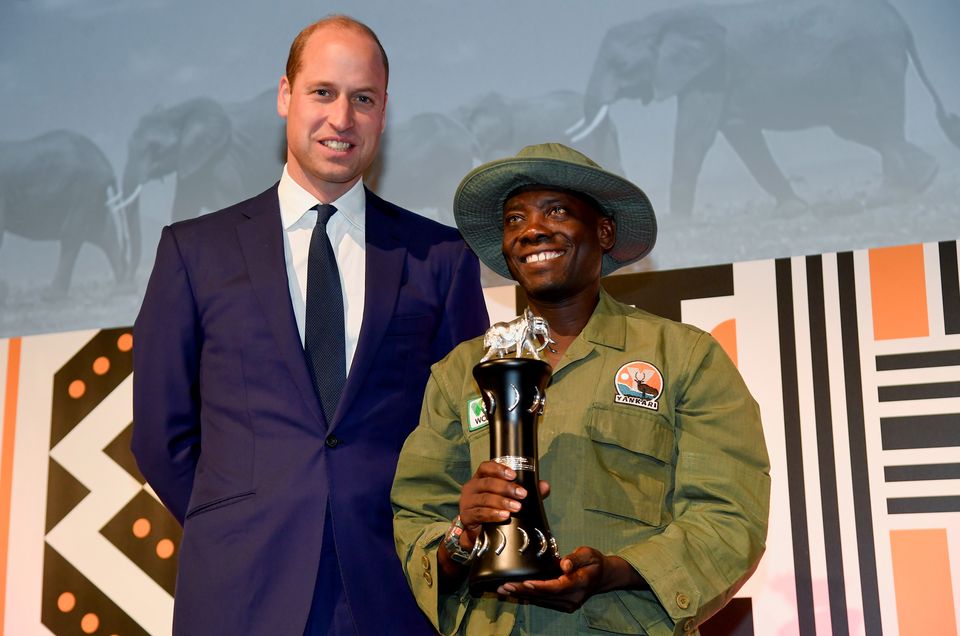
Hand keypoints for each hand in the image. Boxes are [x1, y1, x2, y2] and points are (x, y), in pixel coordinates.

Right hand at [458, 460, 548, 546]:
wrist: (481, 534)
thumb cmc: (495, 511)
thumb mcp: (510, 499)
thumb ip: (528, 491)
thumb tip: (544, 486)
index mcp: (480, 479)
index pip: (485, 467)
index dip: (498, 469)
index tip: (513, 475)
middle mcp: (472, 488)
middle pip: (487, 483)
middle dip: (506, 488)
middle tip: (522, 494)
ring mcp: (467, 502)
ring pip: (485, 499)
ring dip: (502, 502)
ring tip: (517, 507)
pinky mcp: (467, 517)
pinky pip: (480, 513)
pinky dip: (493, 514)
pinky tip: (504, 516)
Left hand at [495, 547, 643, 611]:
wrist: (603, 576)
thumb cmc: (594, 562)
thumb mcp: (588, 554)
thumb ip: (575, 559)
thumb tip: (563, 565)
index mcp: (579, 583)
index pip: (557, 587)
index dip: (540, 586)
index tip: (525, 582)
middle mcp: (572, 597)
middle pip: (545, 596)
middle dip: (523, 591)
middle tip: (505, 586)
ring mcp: (567, 603)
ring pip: (541, 600)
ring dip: (522, 595)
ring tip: (504, 590)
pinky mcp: (562, 603)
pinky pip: (543, 600)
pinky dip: (528, 596)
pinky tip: (514, 593)